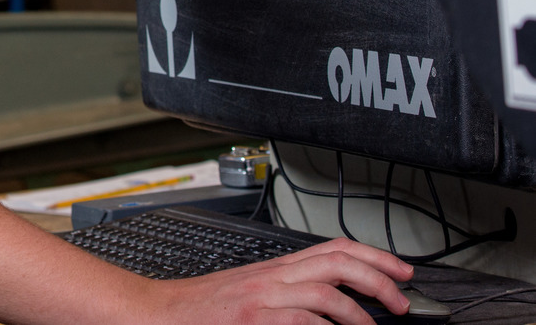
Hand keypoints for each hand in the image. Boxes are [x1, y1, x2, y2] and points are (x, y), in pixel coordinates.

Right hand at [147, 236, 413, 324]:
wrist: (162, 314)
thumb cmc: (205, 310)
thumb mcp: (252, 295)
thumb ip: (289, 297)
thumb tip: (333, 307)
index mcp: (277, 269)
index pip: (334, 248)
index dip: (375, 257)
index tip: (402, 272)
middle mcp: (274, 277)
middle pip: (338, 261)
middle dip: (379, 279)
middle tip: (404, 301)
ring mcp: (264, 296)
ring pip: (326, 290)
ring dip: (361, 313)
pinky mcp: (254, 318)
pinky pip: (303, 321)